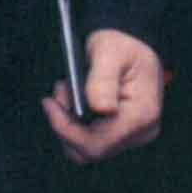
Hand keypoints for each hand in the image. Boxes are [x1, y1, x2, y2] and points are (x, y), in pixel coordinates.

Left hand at [41, 27, 164, 164]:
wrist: (133, 42)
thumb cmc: (121, 43)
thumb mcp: (109, 51)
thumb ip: (104, 79)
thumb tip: (101, 109)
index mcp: (142, 115)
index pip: (97, 144)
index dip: (66, 130)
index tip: (49, 103)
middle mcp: (141, 132)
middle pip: (90, 150)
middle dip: (66, 124)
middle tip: (60, 90)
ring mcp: (133, 135)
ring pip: (87, 147)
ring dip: (68, 122)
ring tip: (68, 89)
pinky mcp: (122, 133)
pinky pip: (90, 139)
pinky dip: (75, 121)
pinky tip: (74, 97)